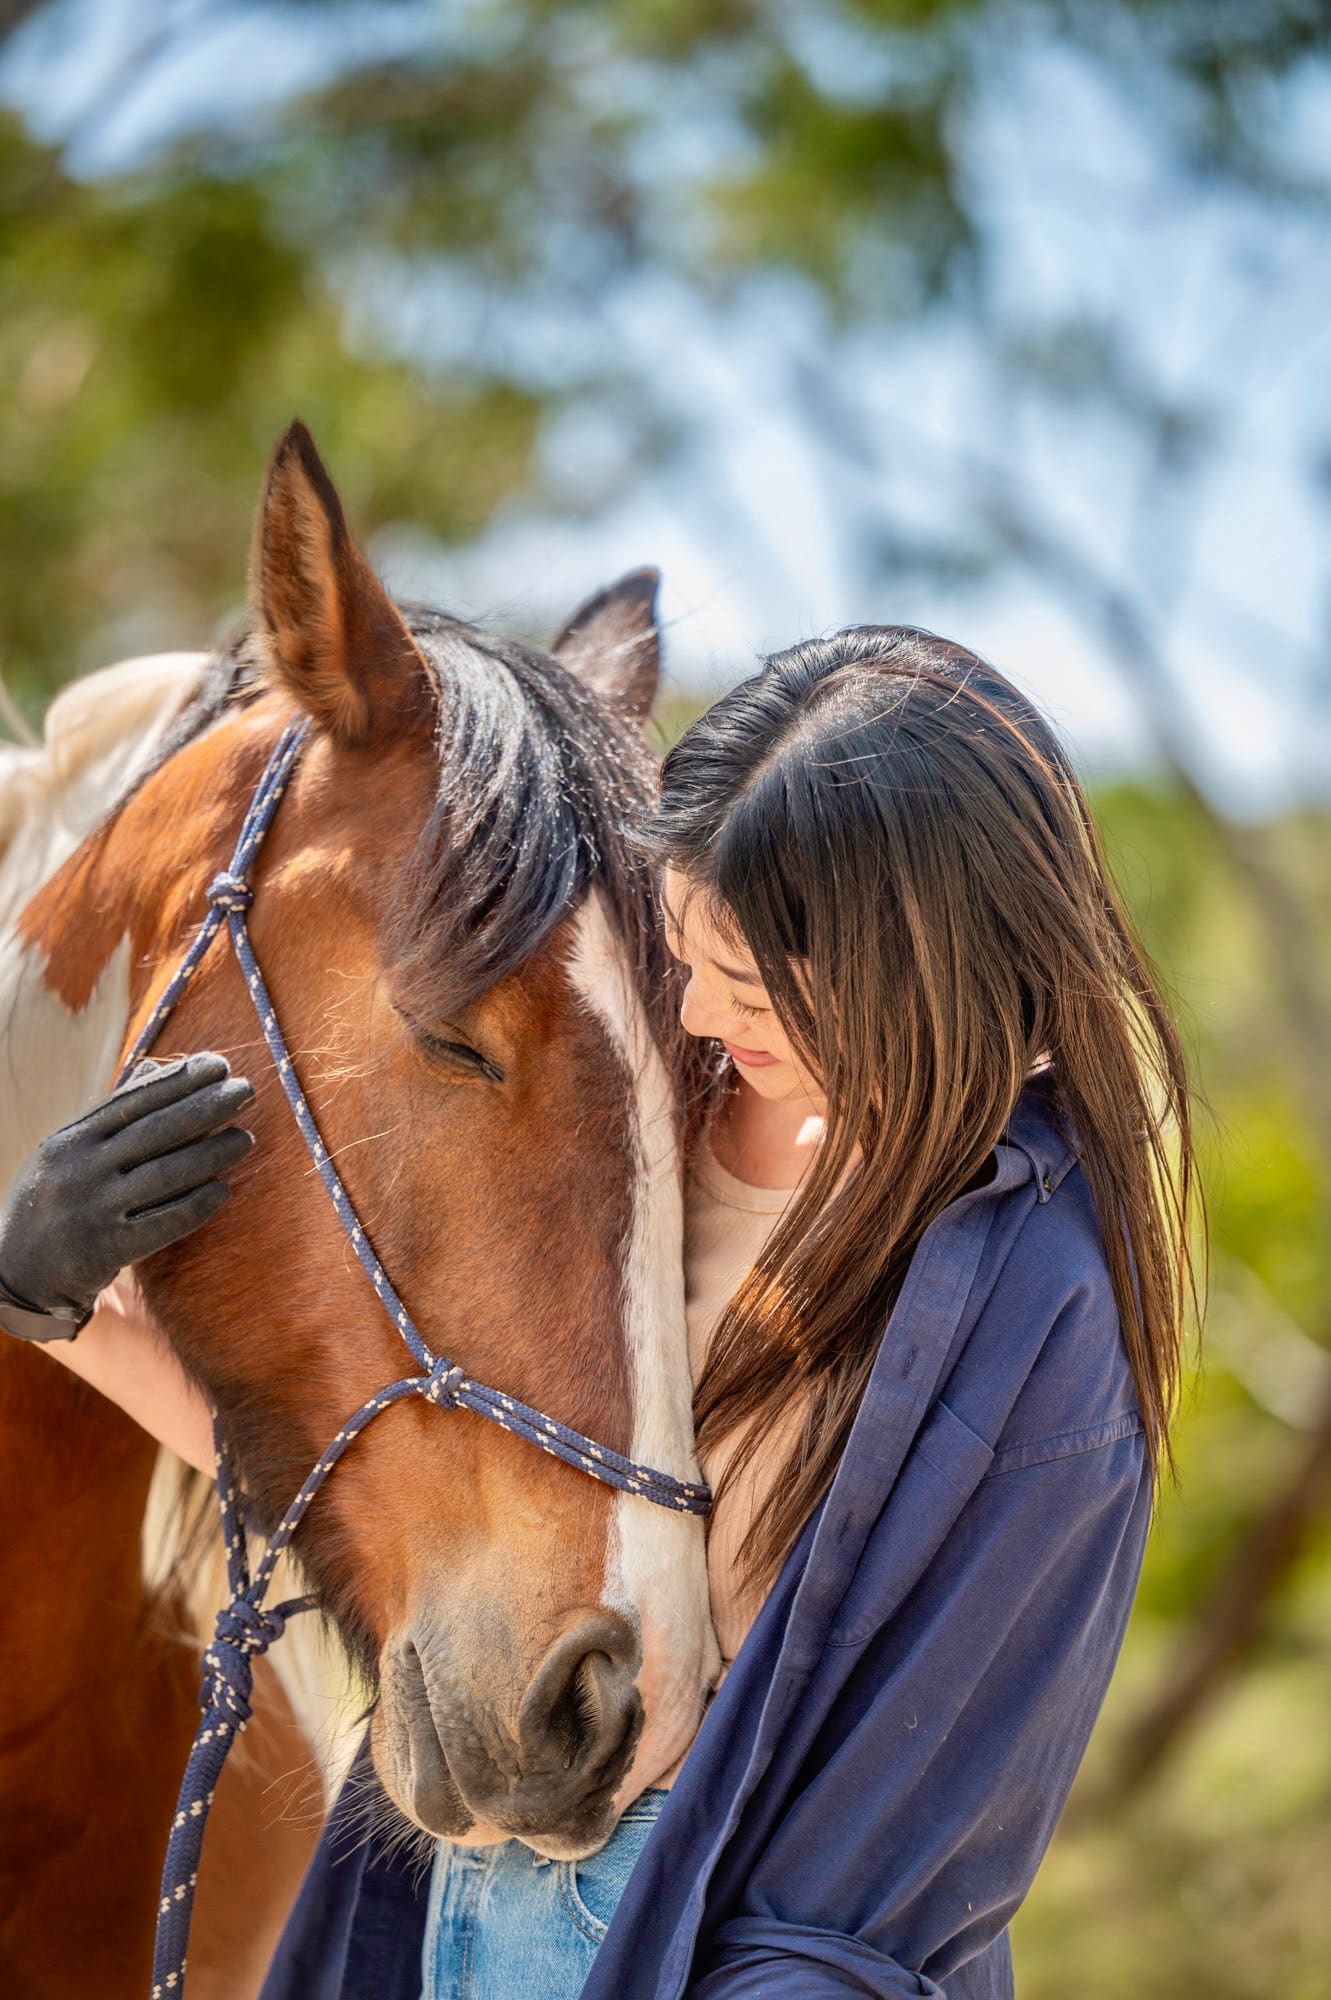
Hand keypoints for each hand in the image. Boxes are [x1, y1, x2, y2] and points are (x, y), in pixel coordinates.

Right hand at [0, 1053, 254, 1340]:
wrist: (16, 1274)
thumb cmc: (53, 1203)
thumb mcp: (64, 1155)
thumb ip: (109, 1117)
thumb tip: (158, 1070)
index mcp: (70, 1141)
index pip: (133, 1101)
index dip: (181, 1081)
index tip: (219, 1065)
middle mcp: (79, 1170)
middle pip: (156, 1131)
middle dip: (207, 1107)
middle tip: (247, 1091)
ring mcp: (93, 1210)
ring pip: (166, 1174)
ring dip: (212, 1153)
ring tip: (245, 1139)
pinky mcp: (107, 1249)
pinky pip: (164, 1222)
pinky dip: (198, 1204)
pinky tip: (223, 1188)